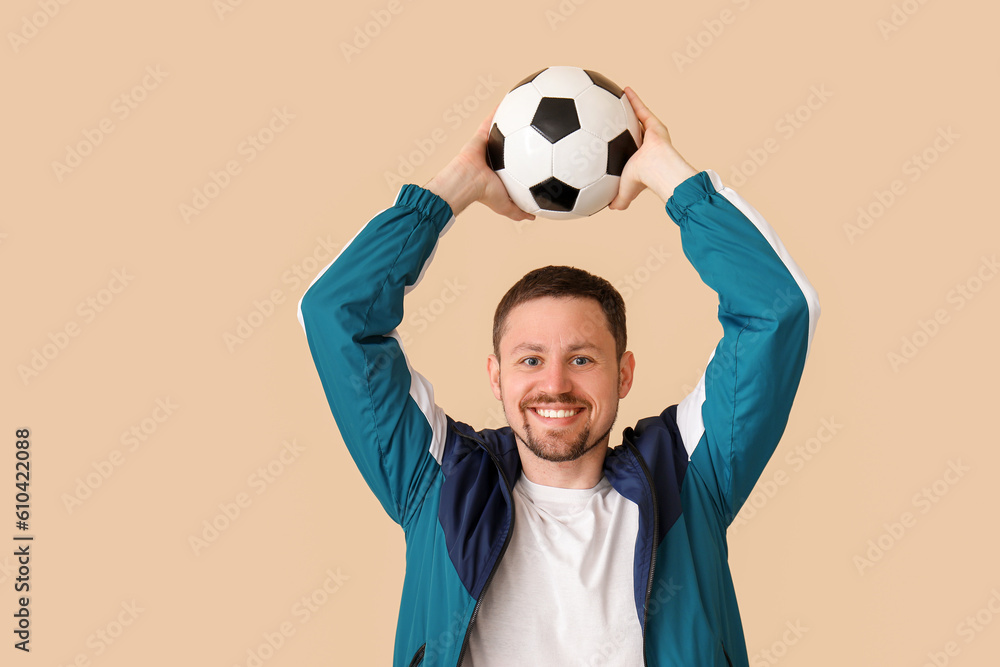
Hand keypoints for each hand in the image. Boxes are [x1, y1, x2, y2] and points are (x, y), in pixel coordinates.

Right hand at [424, 109, 534, 221]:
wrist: (466, 184)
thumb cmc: (484, 195)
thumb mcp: (506, 206)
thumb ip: (519, 211)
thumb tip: (534, 217)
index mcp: (501, 171)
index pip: (515, 163)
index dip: (525, 158)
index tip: (540, 152)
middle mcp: (495, 157)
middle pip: (511, 144)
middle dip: (521, 135)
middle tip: (536, 126)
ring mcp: (488, 145)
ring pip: (501, 130)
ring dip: (512, 119)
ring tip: (526, 107)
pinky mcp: (481, 135)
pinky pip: (491, 119)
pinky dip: (499, 110)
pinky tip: (512, 99)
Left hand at [608, 87, 698, 209]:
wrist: (657, 170)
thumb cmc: (643, 181)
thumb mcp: (625, 191)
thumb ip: (618, 199)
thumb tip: (608, 207)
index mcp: (638, 159)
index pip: (627, 150)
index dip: (619, 145)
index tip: (610, 140)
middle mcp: (644, 145)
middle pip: (631, 131)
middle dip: (623, 125)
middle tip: (611, 116)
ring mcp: (651, 133)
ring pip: (636, 118)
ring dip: (628, 108)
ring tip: (615, 97)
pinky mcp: (654, 124)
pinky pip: (641, 108)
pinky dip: (633, 99)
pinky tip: (623, 89)